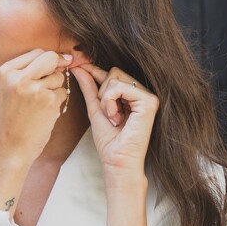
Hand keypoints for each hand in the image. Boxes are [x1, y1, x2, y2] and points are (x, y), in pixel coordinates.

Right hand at [0, 48, 72, 160]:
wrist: (12, 146)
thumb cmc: (13, 118)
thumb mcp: (10, 89)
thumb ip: (29, 71)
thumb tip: (61, 58)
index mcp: (5, 72)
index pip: (35, 53)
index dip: (49, 59)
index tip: (54, 66)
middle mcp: (18, 78)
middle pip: (49, 58)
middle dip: (57, 66)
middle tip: (54, 79)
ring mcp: (34, 89)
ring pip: (58, 77)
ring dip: (55, 88)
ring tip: (40, 103)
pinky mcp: (48, 101)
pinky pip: (62, 92)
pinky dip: (57, 102)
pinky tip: (45, 112)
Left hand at [69, 63, 158, 182]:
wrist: (117, 161)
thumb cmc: (109, 141)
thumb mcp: (95, 108)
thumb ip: (89, 87)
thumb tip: (78, 67)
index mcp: (132, 95)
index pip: (112, 73)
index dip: (94, 68)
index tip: (77, 63)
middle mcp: (143, 93)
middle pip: (114, 72)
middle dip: (102, 92)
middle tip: (108, 115)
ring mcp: (148, 96)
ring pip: (115, 76)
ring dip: (105, 99)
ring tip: (113, 119)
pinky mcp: (149, 101)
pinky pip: (119, 87)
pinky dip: (110, 101)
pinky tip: (116, 118)